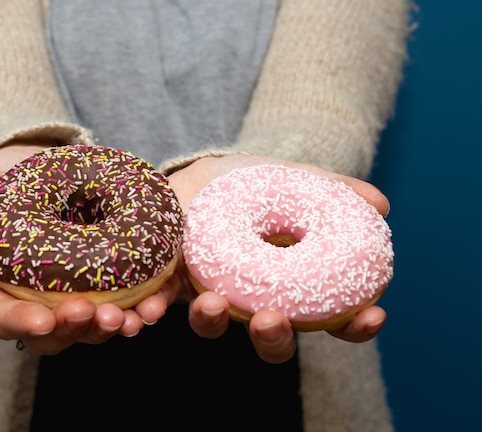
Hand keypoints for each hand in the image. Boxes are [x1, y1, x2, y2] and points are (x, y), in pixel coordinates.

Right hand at [0, 144, 150, 354]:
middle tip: (97, 316)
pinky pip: (120, 300)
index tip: (42, 323)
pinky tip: (150, 304)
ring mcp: (68, 292)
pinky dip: (136, 307)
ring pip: (88, 324)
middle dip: (74, 331)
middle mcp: (31, 300)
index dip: (20, 326)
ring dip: (108, 327)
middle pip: (51, 332)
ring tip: (129, 318)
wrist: (32, 164)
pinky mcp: (102, 276)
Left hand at [165, 154, 389, 363]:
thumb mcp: (292, 180)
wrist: (196, 171)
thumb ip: (331, 192)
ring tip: (210, 303)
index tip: (371, 316)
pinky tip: (141, 314)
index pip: (331, 317)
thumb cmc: (253, 182)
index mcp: (288, 282)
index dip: (354, 325)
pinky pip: (159, 308)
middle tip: (272, 320)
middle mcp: (251, 298)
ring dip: (212, 323)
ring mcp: (210, 293)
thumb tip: (380, 205)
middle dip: (274, 338)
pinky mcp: (168, 282)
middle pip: (272, 337)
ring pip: (214, 325)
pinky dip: (148, 315)